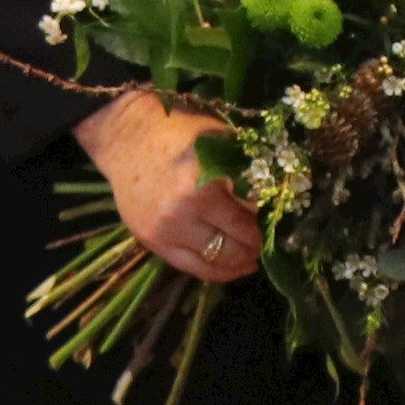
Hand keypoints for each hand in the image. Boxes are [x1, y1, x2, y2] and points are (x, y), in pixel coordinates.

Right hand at [74, 92, 262, 282]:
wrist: (126, 138)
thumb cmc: (179, 133)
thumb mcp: (219, 141)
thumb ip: (245, 170)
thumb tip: (274, 201)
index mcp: (204, 184)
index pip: (248, 217)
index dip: (268, 222)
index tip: (277, 221)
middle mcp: (183, 213)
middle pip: (236, 244)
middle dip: (256, 245)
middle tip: (268, 241)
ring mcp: (165, 231)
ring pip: (215, 261)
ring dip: (240, 262)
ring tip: (253, 258)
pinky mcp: (152, 242)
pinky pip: (191, 267)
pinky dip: (216, 272)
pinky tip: (231, 267)